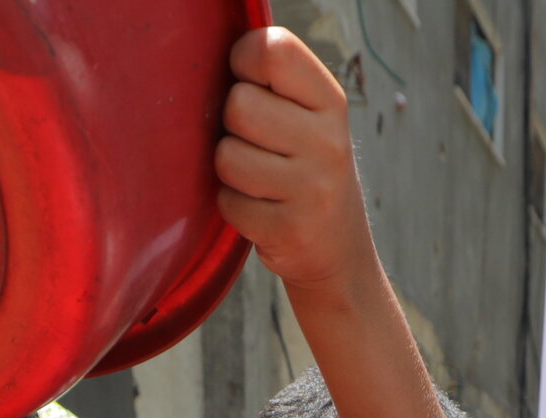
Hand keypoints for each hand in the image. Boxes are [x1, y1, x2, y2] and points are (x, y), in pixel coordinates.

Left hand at [215, 28, 368, 301]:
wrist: (339, 250)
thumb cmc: (303, 167)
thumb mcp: (308, 116)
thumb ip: (272, 80)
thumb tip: (206, 41)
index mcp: (330, 100)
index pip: (271, 51)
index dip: (243, 63)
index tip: (251, 85)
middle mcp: (328, 141)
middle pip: (239, 105)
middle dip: (232, 126)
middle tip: (255, 143)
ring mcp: (312, 188)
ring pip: (227, 157)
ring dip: (230, 170)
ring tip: (256, 178)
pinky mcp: (289, 230)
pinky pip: (228, 203)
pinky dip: (233, 207)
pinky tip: (260, 209)